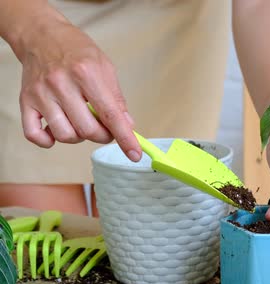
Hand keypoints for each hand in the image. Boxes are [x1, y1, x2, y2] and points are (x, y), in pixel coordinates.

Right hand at [15, 14, 140, 160]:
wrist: (42, 35)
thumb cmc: (76, 51)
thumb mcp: (105, 68)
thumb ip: (116, 99)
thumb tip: (127, 126)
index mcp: (86, 73)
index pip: (110, 114)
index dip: (125, 138)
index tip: (135, 154)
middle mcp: (61, 84)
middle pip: (87, 129)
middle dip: (103, 136)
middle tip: (106, 128)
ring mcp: (41, 93)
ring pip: (64, 135)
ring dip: (79, 137)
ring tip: (82, 123)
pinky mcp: (26, 101)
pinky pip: (34, 134)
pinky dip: (48, 141)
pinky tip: (57, 131)